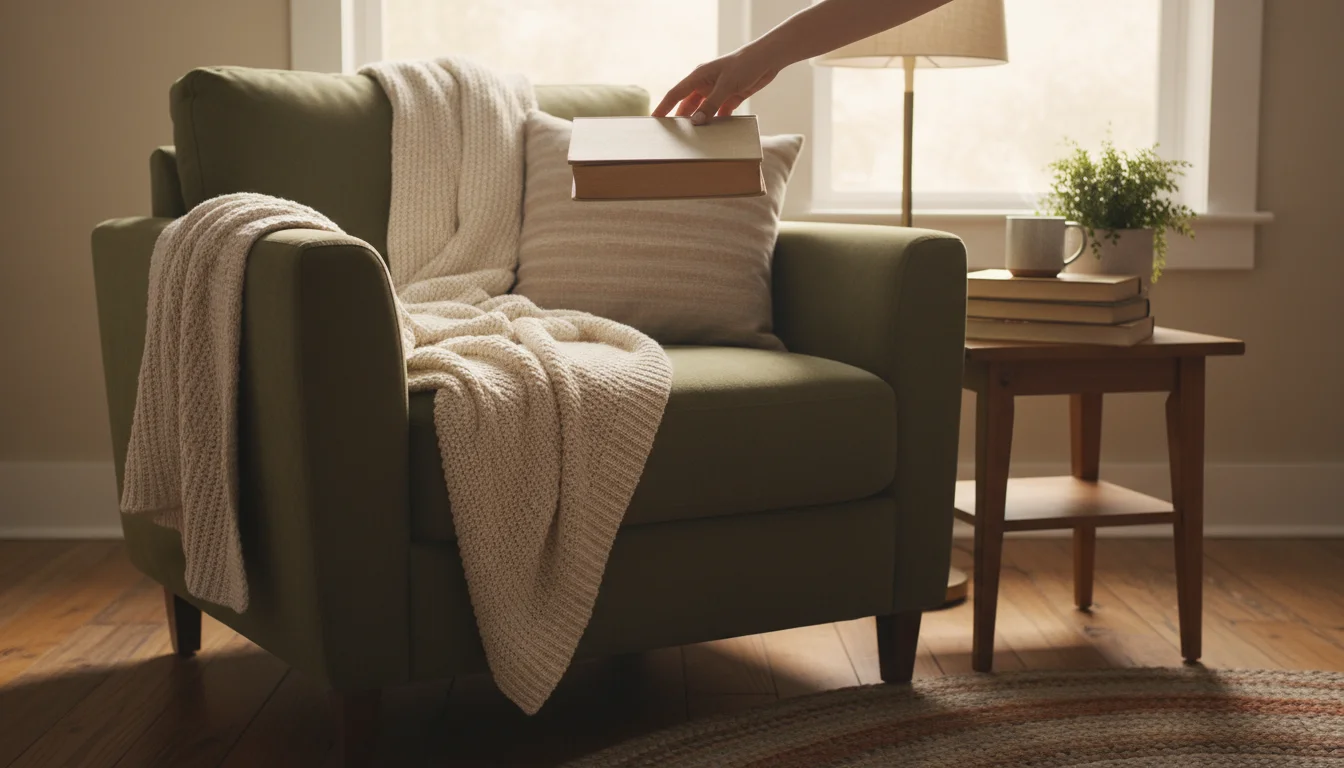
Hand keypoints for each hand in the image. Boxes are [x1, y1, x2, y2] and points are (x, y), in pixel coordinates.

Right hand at [652, 47, 781, 123]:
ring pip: (704, 110)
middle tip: (673, 136)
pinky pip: (720, 112)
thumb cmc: (745, 64)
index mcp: (698, 76)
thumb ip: (711, 104)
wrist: (768, 59)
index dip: (664, 107)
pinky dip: (717, 122)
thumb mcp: (726, 85)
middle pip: (688, 105)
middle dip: (681, 119)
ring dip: (700, 122)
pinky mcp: (731, 97)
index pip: (675, 94)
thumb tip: (695, 122)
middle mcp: (705, 84)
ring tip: (693, 139)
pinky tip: (716, 134)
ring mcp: (718, 91)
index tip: (654, 120)